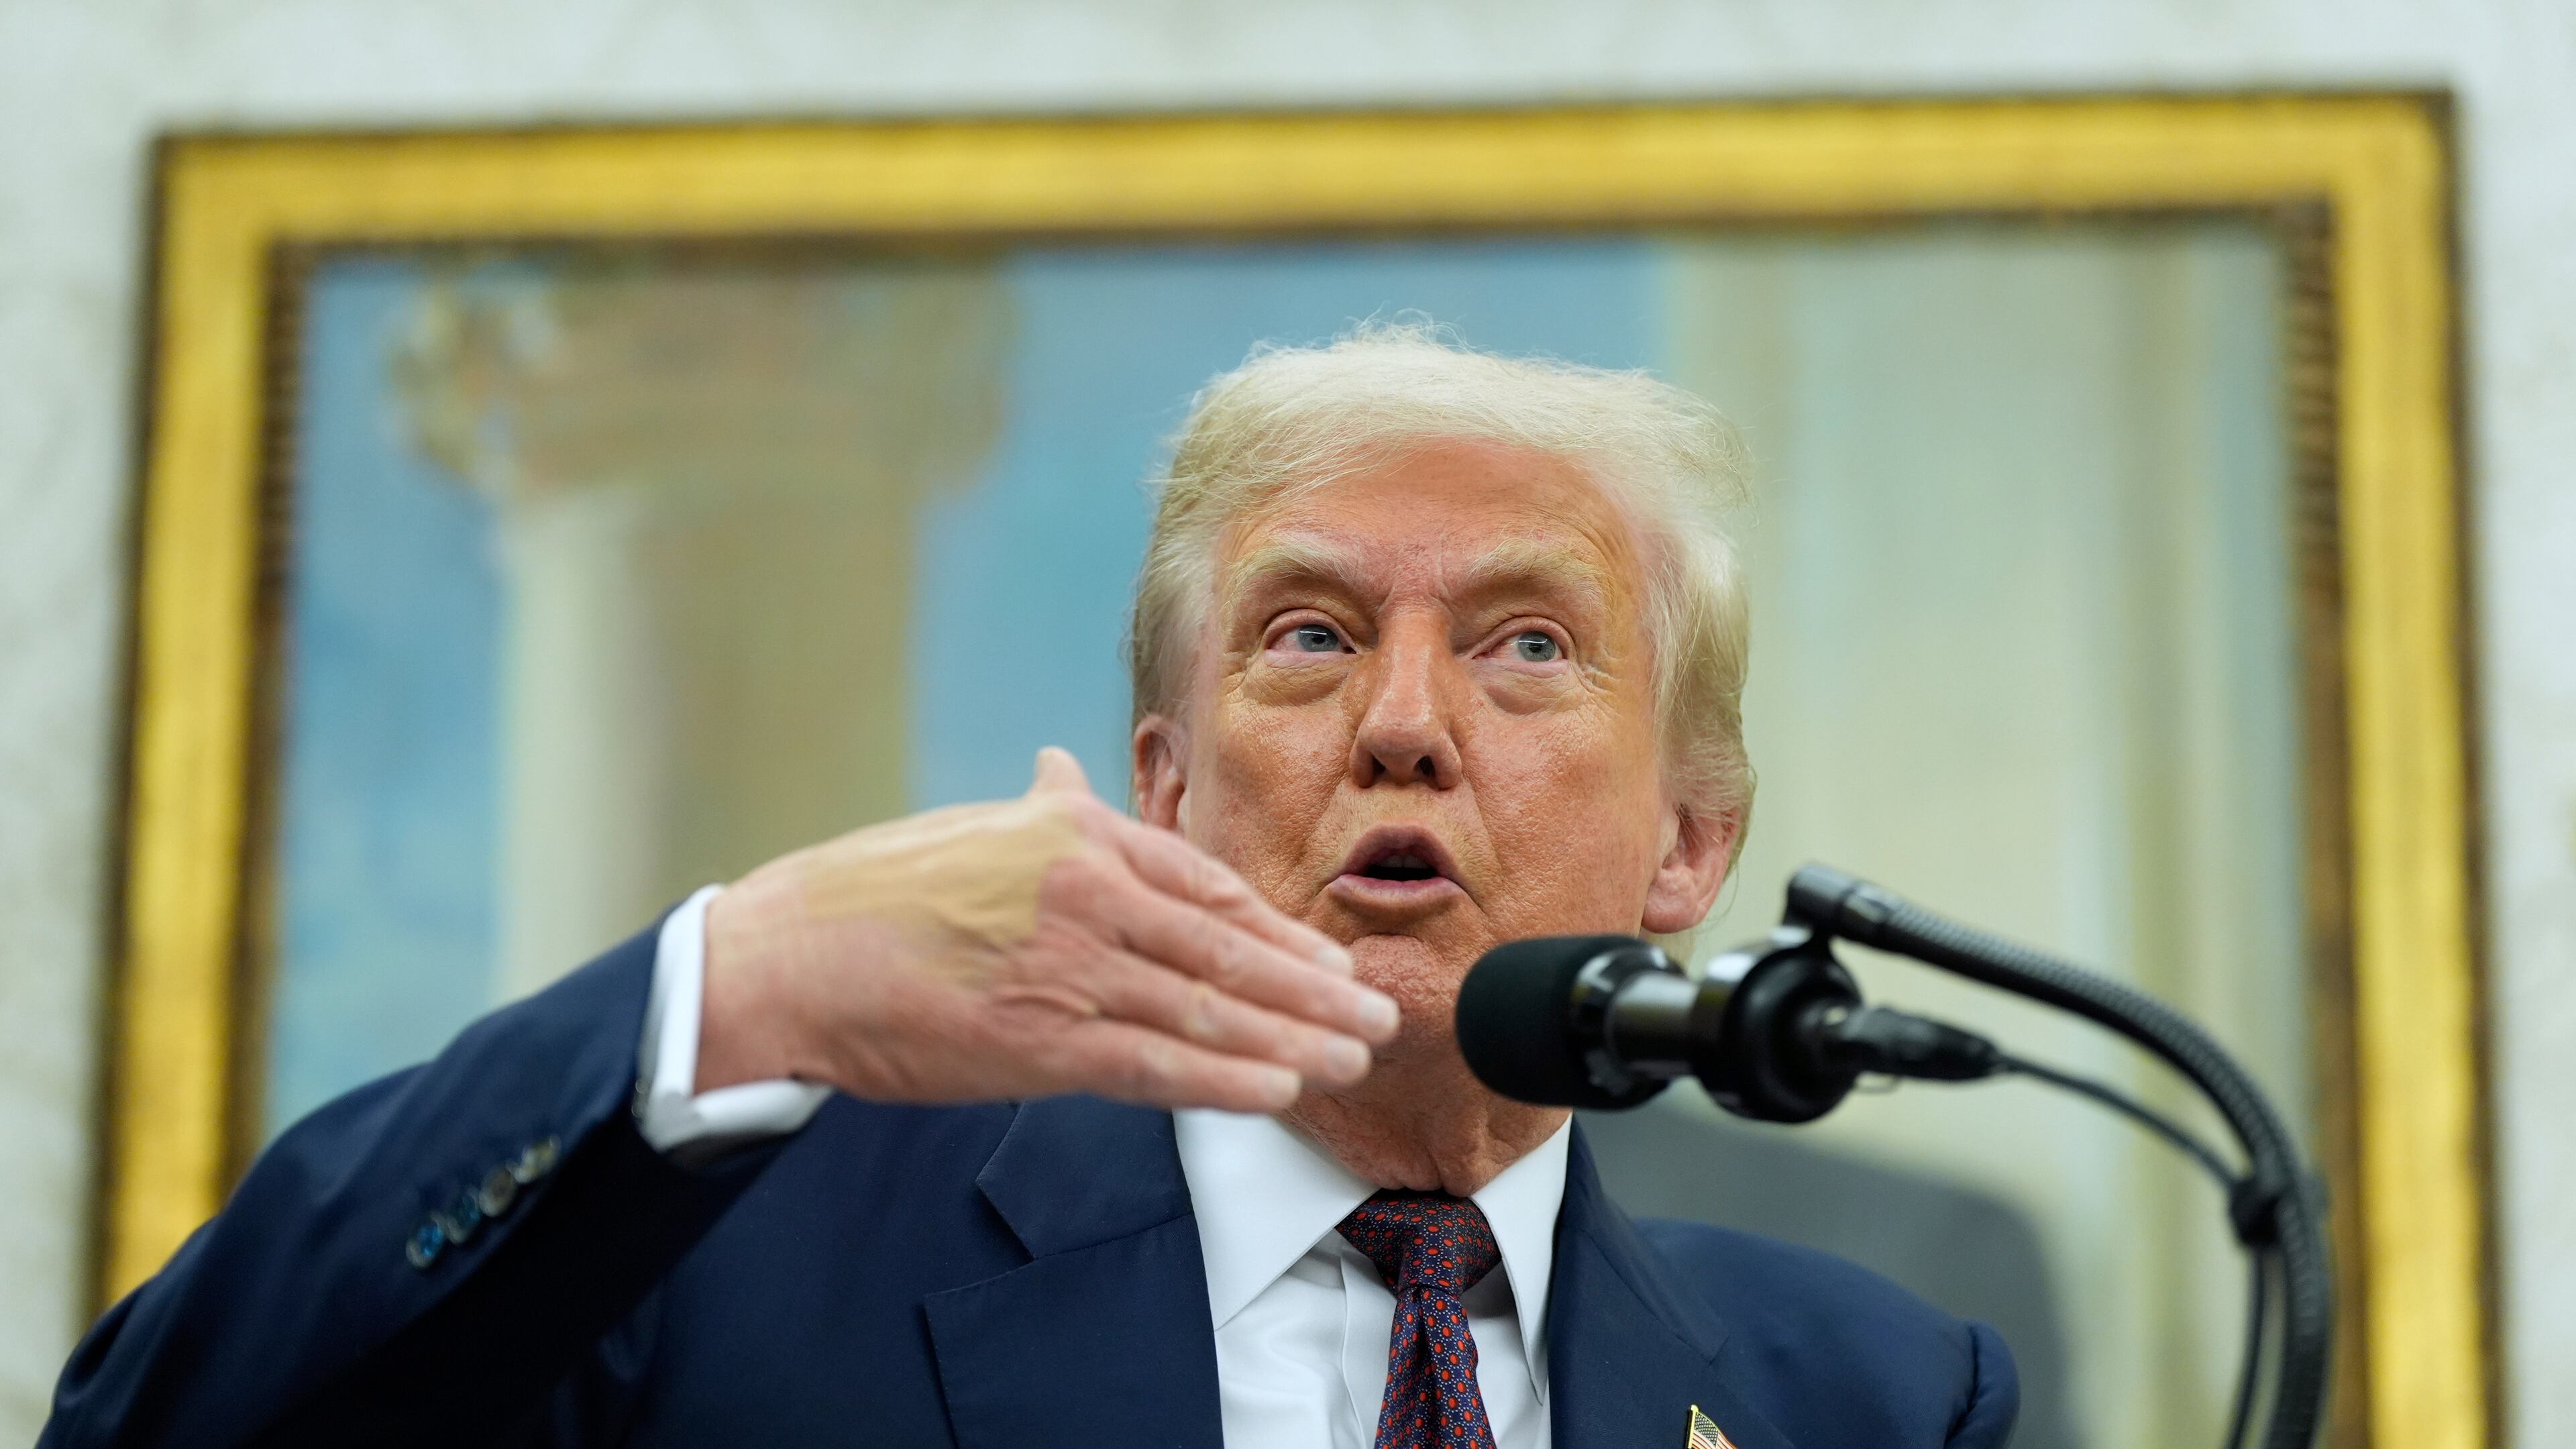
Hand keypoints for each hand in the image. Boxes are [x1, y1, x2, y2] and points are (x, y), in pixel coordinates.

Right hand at [698, 748, 1398, 1112]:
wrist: (790, 955)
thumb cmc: (876, 894)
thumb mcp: (974, 830)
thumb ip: (1042, 810)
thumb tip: (1065, 768)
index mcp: (1078, 841)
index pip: (1207, 889)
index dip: (1280, 933)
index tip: (1331, 963)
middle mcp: (1089, 898)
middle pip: (1228, 951)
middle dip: (1313, 991)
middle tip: (1377, 1019)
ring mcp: (1067, 970)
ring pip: (1206, 1011)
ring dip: (1290, 1040)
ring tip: (1348, 1061)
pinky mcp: (1038, 1042)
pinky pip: (1153, 1066)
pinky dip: (1222, 1079)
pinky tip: (1276, 1089)